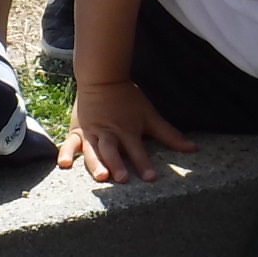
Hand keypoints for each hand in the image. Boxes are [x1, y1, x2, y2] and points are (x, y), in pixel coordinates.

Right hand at [58, 79, 194, 183]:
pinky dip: (66, 153)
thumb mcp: (150, 115)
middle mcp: (109, 134)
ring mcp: (91, 133)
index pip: (137, 150)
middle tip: (122, 178)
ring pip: (93, 151)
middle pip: (113, 151)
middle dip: (117, 164)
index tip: (150, 178)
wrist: (102, 78)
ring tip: (101, 176)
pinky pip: (70, 144)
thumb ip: (169, 134)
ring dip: (96, 163)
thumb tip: (193, 148)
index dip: (143, 163)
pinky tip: (64, 165)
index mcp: (127, 130)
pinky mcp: (77, 131)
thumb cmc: (127, 99)